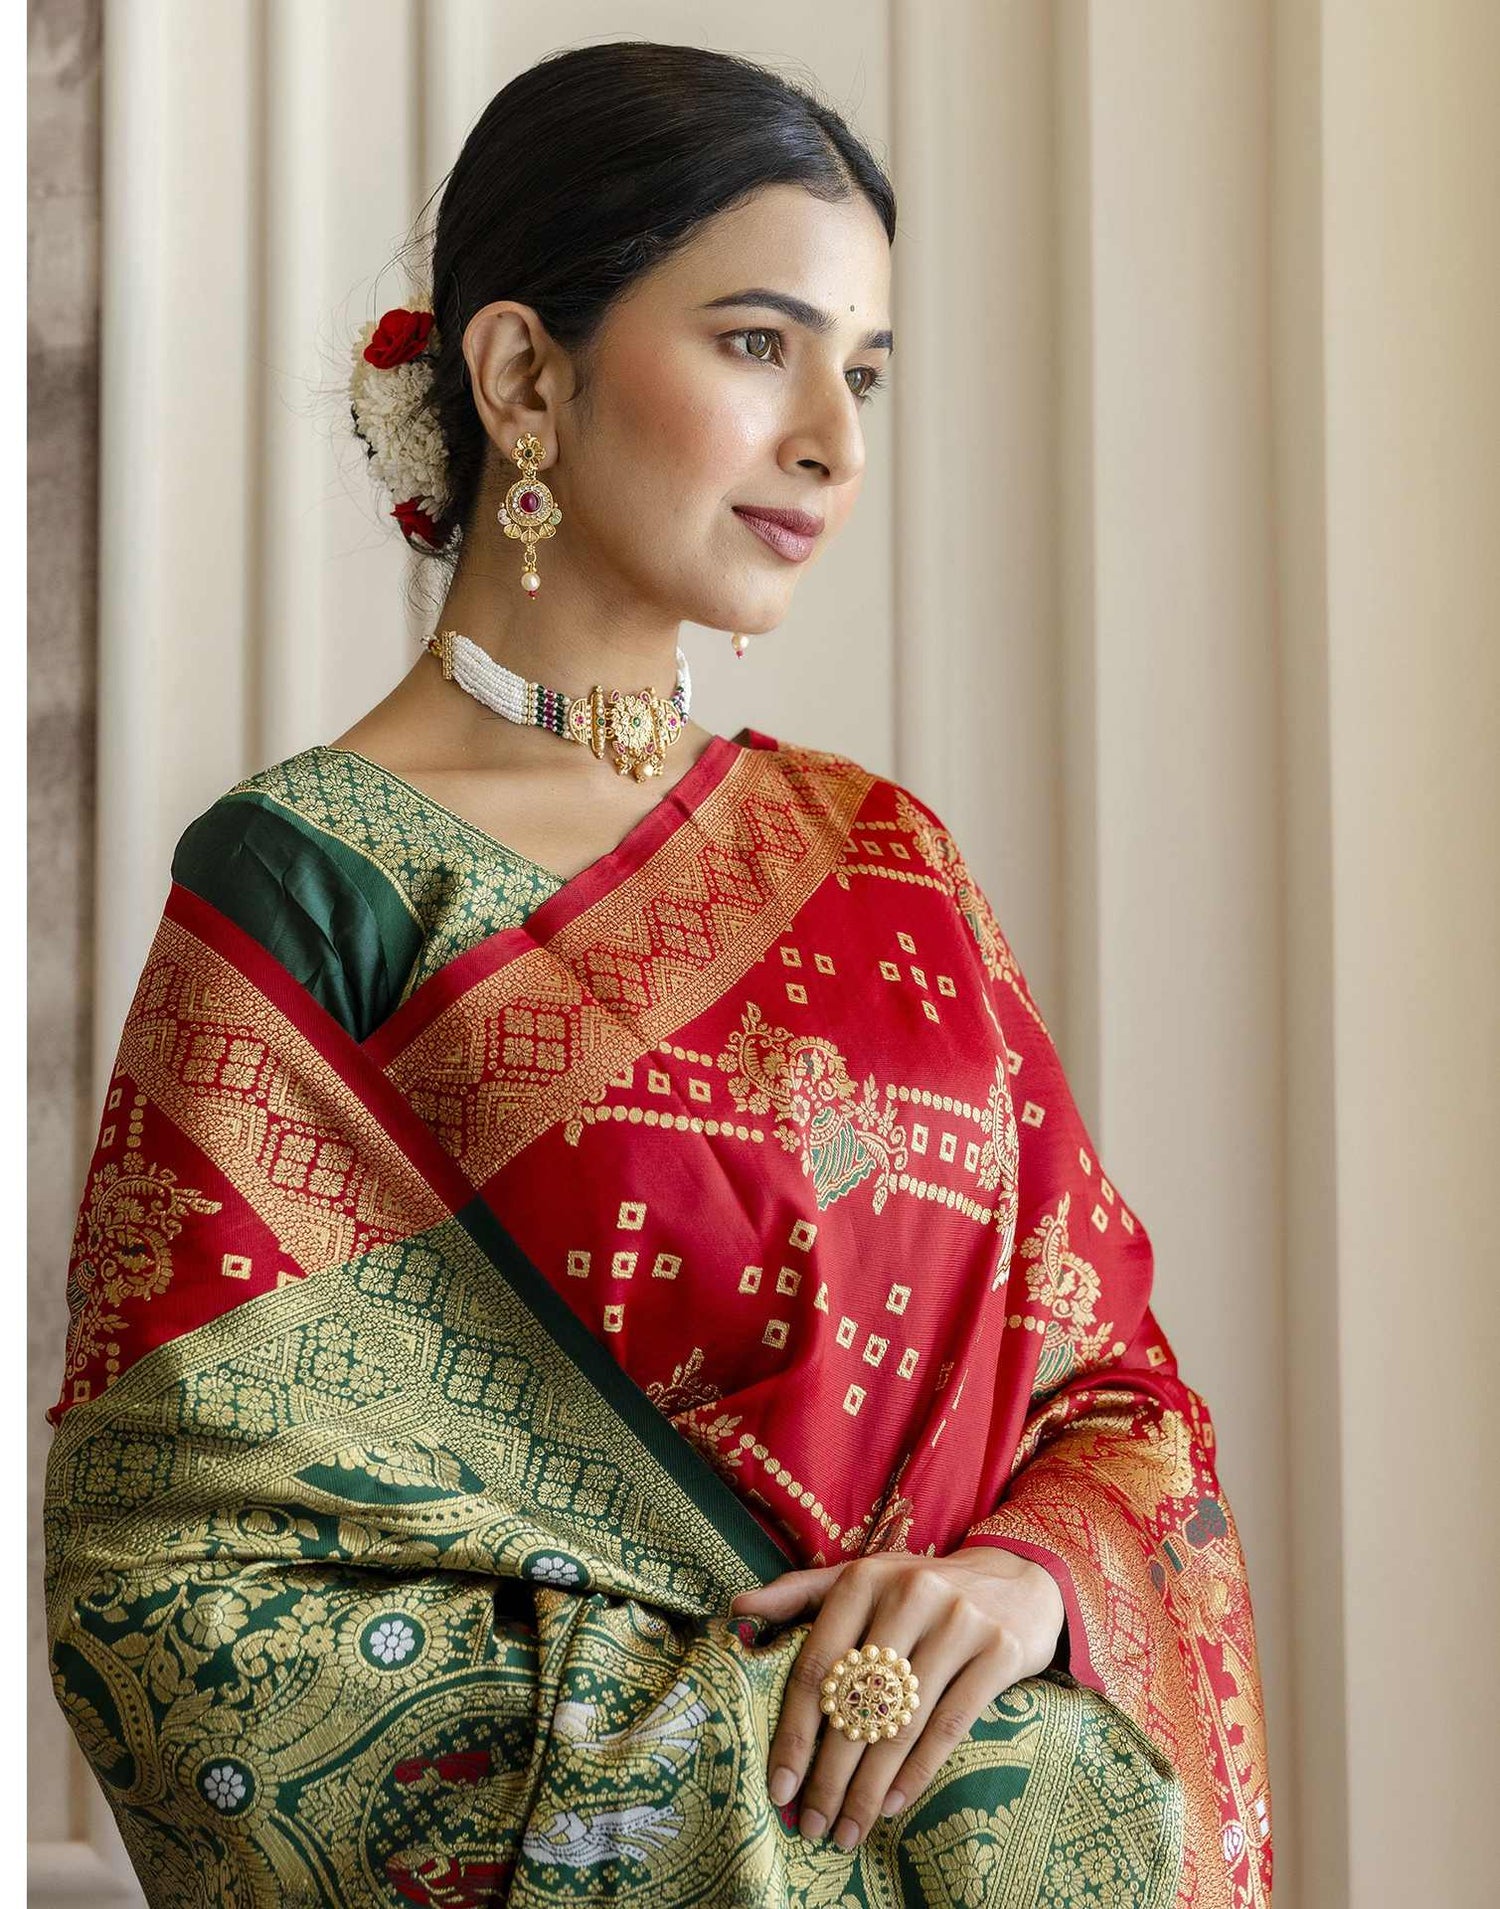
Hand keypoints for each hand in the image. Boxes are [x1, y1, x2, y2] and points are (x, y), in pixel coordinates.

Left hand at [729, 1546, 1065, 1851]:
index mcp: (865, 1579)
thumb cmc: (922, 1587)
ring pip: (900, 1723)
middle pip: (856, 1704)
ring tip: (849, 1829)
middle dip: (829, 1776)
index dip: (794, 1733)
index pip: (817, 1666)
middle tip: (813, 1824)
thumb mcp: (864, 1578)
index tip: (779, 1786)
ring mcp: (958, 1622)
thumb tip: (737, 1611)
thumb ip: (801, 1593)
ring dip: (869, 1787)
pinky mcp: (999, 1652)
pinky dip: (916, 1774)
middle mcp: (910, 1595)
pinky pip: (949, 1727)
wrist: (1017, 1577)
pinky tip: (891, 1805)